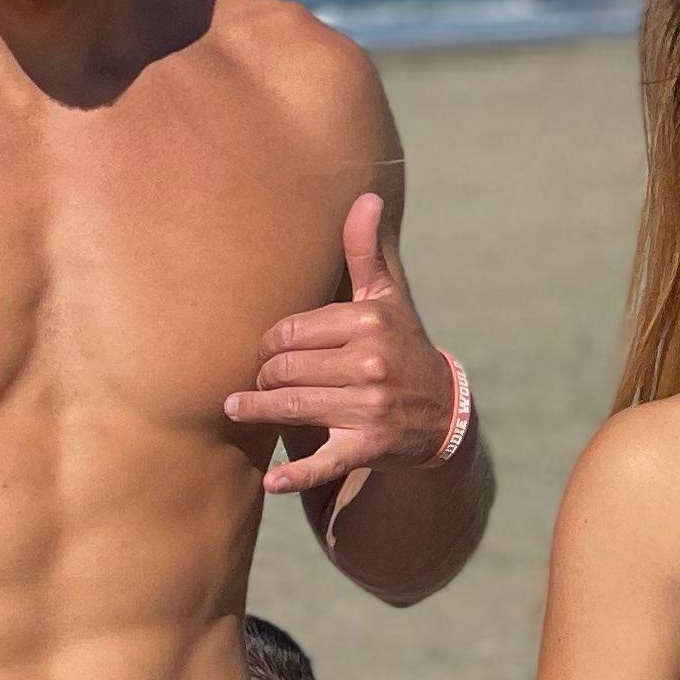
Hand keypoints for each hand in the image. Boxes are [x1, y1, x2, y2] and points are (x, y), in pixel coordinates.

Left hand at [227, 191, 457, 497]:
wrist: (443, 412)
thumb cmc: (402, 346)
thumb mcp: (387, 299)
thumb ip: (366, 252)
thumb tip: (366, 197)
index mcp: (368, 322)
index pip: (291, 331)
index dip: (271, 343)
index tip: (268, 351)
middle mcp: (370, 363)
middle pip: (286, 368)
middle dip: (265, 376)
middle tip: (256, 381)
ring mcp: (370, 407)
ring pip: (292, 407)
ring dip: (258, 411)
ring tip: (236, 409)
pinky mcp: (369, 447)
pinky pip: (325, 461)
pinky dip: (297, 476)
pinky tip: (271, 482)